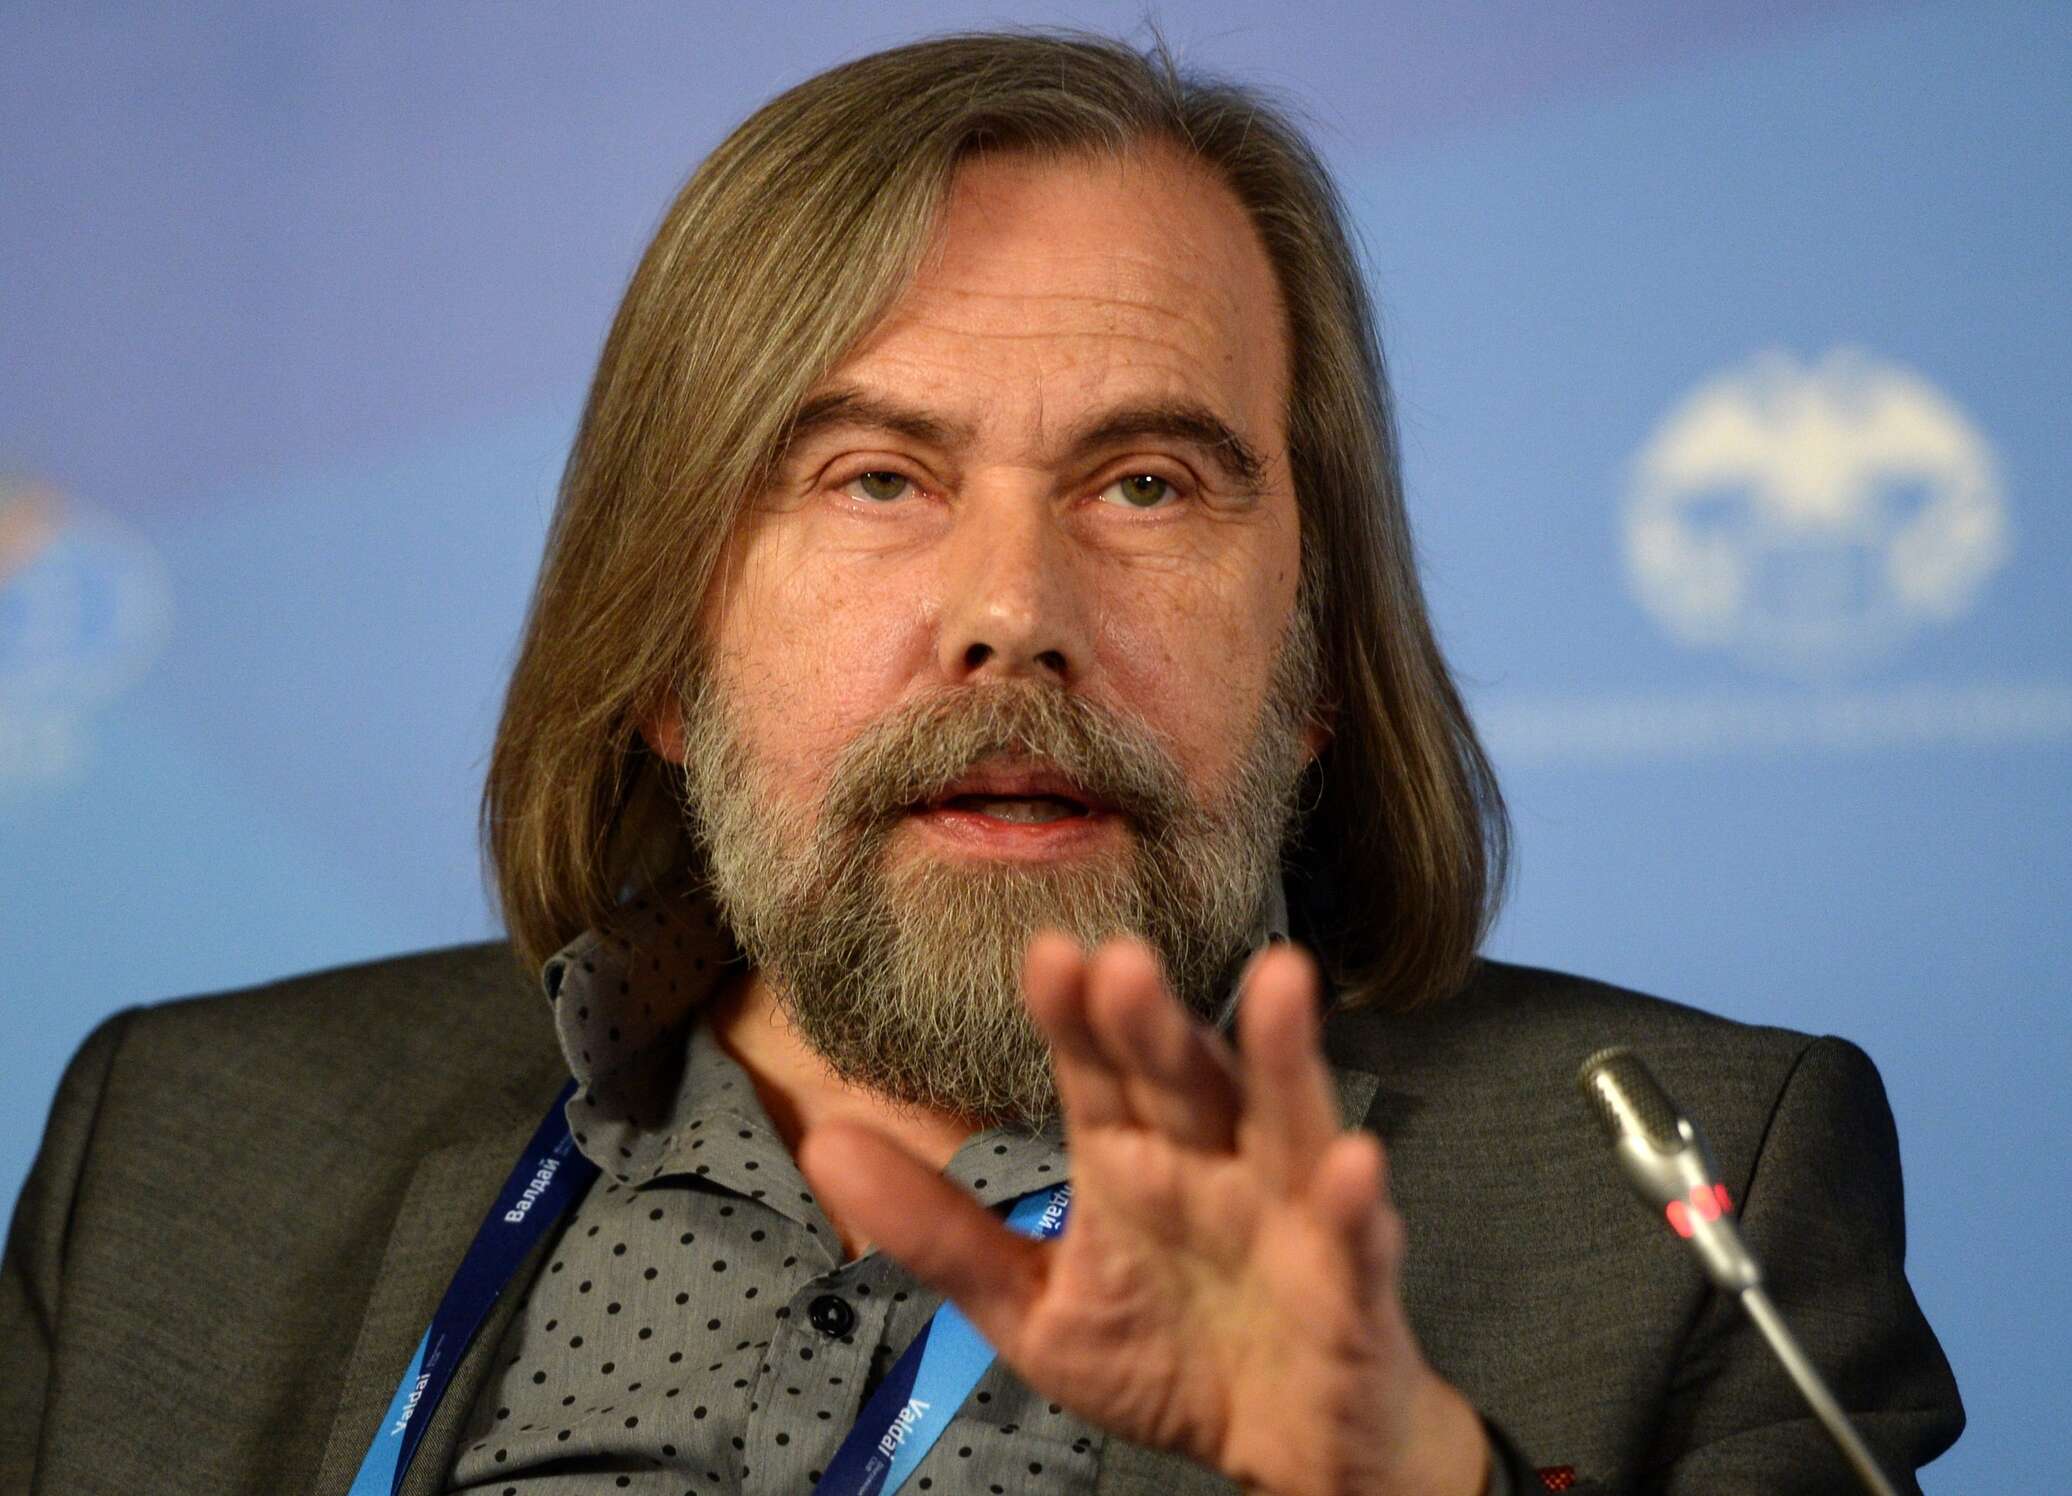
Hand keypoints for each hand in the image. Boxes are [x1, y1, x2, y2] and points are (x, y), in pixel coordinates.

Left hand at [797, 934, 1489, 1495]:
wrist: (1288, 1451)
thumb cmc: (1167, 1358)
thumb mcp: (1032, 1307)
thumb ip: (938, 1232)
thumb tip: (822, 1143)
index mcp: (1133, 1161)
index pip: (1096, 1072)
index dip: (1075, 1018)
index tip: (1048, 955)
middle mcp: (1210, 1164)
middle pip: (1182, 1078)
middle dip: (1155, 1023)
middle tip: (1122, 961)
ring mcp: (1287, 1215)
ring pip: (1285, 1120)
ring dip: (1283, 1056)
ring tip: (1280, 981)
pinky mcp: (1350, 1283)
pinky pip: (1354, 1238)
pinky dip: (1355, 1201)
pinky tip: (1351, 1163)